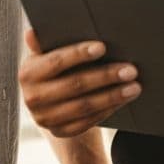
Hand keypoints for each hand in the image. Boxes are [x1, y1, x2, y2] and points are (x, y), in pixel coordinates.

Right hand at [21, 29, 140, 136]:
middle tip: (131, 69)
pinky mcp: (61, 131)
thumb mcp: (44, 53)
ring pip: (85, 106)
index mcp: (28, 73)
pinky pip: (88, 121)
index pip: (56, 61)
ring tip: (134, 86)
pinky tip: (123, 99)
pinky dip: (108, 110)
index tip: (103, 47)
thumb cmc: (52, 66)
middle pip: (75, 85)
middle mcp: (34, 98)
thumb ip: (43, 42)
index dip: (79, 54)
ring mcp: (47, 118)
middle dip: (106, 76)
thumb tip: (32, 32)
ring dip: (113, 96)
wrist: (47, 101)